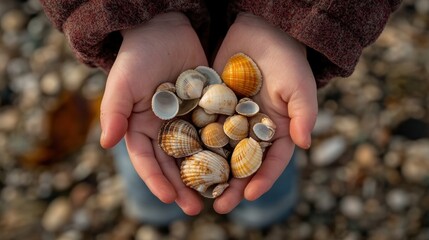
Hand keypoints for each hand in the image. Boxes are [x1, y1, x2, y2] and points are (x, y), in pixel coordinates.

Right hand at [99, 12, 207, 214]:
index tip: (167, 198)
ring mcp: (187, 120)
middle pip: (174, 164)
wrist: (166, 28)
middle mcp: (165, 129)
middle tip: (196, 208)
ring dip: (206, 175)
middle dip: (183, 187)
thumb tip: (106, 144)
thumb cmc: (139, 55)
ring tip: (218, 194)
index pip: (147, 160)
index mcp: (141, 128)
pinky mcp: (207, 109)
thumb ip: (113, 112)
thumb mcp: (123, 82)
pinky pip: (215, 132)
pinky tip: (235, 164)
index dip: (156, 180)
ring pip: (197, 153)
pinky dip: (223, 148)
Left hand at [212, 13, 317, 212]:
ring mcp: (231, 121)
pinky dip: (194, 145)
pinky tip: (182, 160)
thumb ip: (304, 115)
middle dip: (232, 186)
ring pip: (220, 152)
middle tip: (218, 206)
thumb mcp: (299, 87)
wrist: (261, 32)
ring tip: (196, 191)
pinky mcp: (212, 108)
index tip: (249, 195)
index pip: (271, 162)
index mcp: (277, 131)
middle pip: (242, 165)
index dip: (262, 180)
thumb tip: (305, 144)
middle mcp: (253, 131)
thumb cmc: (287, 60)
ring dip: (210, 172)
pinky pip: (203, 129)